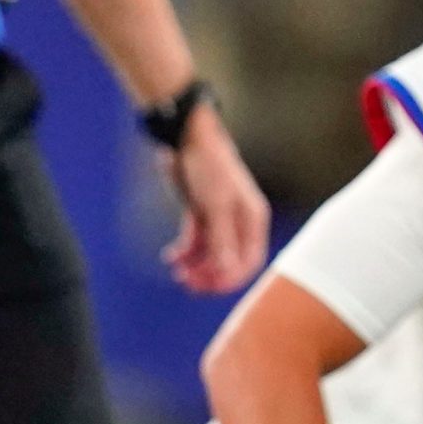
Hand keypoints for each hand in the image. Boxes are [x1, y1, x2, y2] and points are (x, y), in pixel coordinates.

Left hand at [160, 104, 270, 295]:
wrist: (186, 137)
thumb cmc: (208, 164)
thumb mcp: (215, 205)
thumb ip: (222, 239)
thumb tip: (226, 270)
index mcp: (252, 219)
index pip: (250, 261)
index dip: (231, 278)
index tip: (209, 286)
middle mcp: (239, 221)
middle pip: (229, 262)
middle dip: (210, 275)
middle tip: (188, 283)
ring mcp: (219, 218)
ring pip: (210, 254)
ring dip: (195, 266)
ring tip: (177, 271)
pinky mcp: (200, 214)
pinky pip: (195, 242)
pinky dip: (184, 251)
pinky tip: (170, 256)